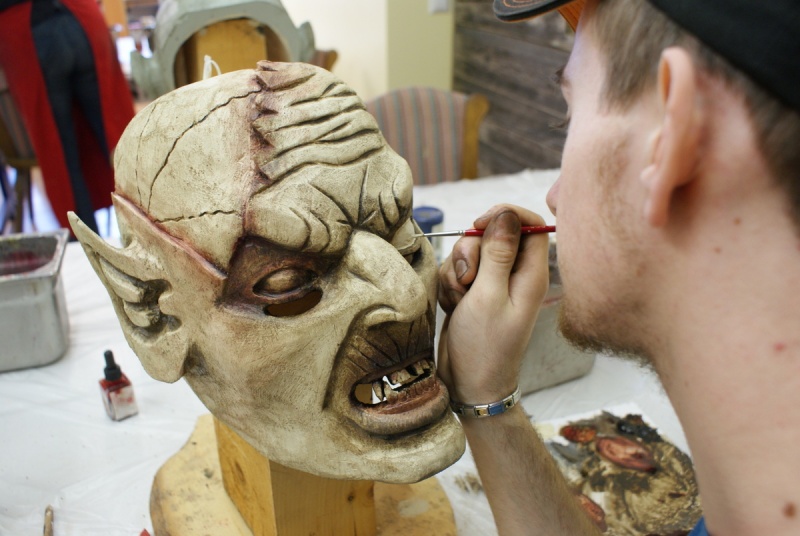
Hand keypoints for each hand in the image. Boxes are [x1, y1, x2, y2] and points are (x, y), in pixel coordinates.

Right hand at [437, 205, 549, 403]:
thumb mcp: (488, 296)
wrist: (468, 384)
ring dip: (457, 271)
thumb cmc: (484, 346)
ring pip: (470, 252)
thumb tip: (508, 214)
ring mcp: (494, 284)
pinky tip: (453, 306)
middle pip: (493, 235)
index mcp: (531, 274)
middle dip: (471, 251)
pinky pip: (457, 270)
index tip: (478, 223)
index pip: (530, 224)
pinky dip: (449, 284)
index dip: (505, 215)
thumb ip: (498, 253)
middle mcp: (515, 275)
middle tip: (468, 278)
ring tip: (461, 299)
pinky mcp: (474, 292)